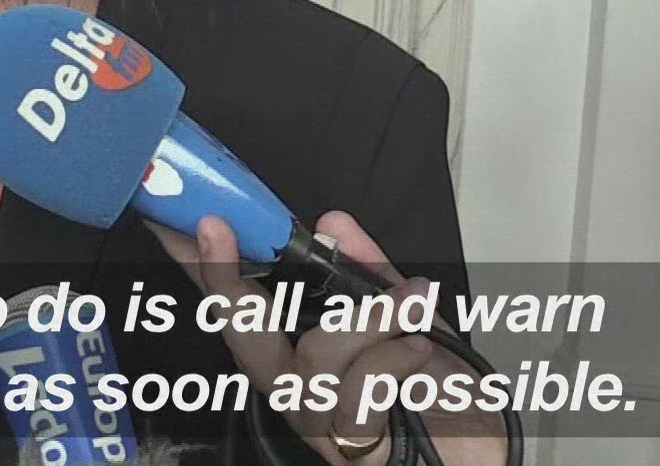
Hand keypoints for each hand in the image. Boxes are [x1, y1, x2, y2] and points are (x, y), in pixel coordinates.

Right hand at [150, 211, 504, 464]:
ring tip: (411, 301)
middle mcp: (296, 386)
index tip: (176, 217)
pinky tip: (417, 347)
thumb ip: (367, 268)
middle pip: (240, 335)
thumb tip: (331, 223)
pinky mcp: (355, 443)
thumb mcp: (406, 311)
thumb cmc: (441, 388)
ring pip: (312, 358)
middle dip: (223, 279)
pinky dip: (391, 358)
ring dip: (366, 320)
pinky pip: (358, 393)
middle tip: (220, 228)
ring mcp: (320, 420)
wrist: (484, 451)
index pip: (235, 302)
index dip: (200, 262)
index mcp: (297, 349)